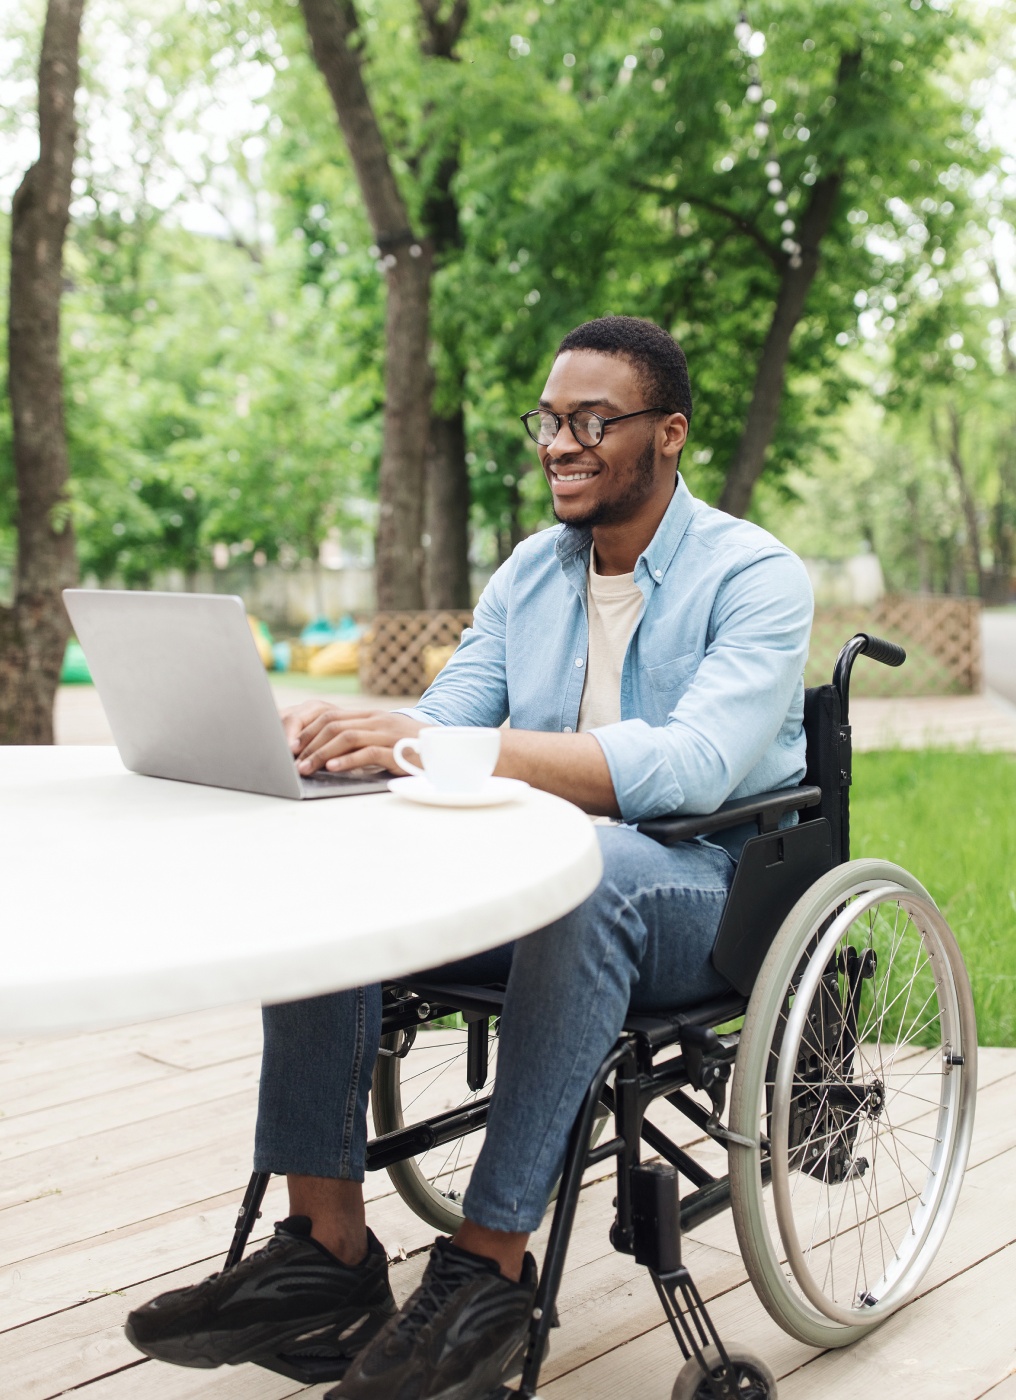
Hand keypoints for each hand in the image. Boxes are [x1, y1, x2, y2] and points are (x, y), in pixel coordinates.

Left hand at [280, 700, 422, 775]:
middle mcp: (377, 720)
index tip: (292, 748)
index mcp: (370, 716)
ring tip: (306, 768)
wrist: (447, 750)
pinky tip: (333, 769)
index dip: (307, 731)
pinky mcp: (398, 750)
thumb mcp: (383, 740)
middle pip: (333, 725)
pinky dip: (347, 761)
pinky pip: (368, 752)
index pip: (330, 716)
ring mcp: (388, 733)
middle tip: (293, 761)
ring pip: (346, 737)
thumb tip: (328, 756)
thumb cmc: (412, 749)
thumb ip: (360, 742)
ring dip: (321, 753)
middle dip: (308, 743)